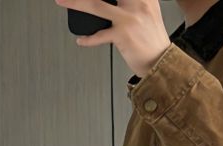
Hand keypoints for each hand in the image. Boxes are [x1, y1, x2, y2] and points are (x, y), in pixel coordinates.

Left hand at [56, 0, 171, 78]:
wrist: (161, 63)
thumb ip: (133, 2)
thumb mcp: (148, 12)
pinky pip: (99, 36)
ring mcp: (129, 19)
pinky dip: (88, 39)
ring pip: (95, 5)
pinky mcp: (123, 36)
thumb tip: (110, 0)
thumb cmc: (152, 40)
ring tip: (61, 0)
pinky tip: (81, 39)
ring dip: (75, 3)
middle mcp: (138, 3)